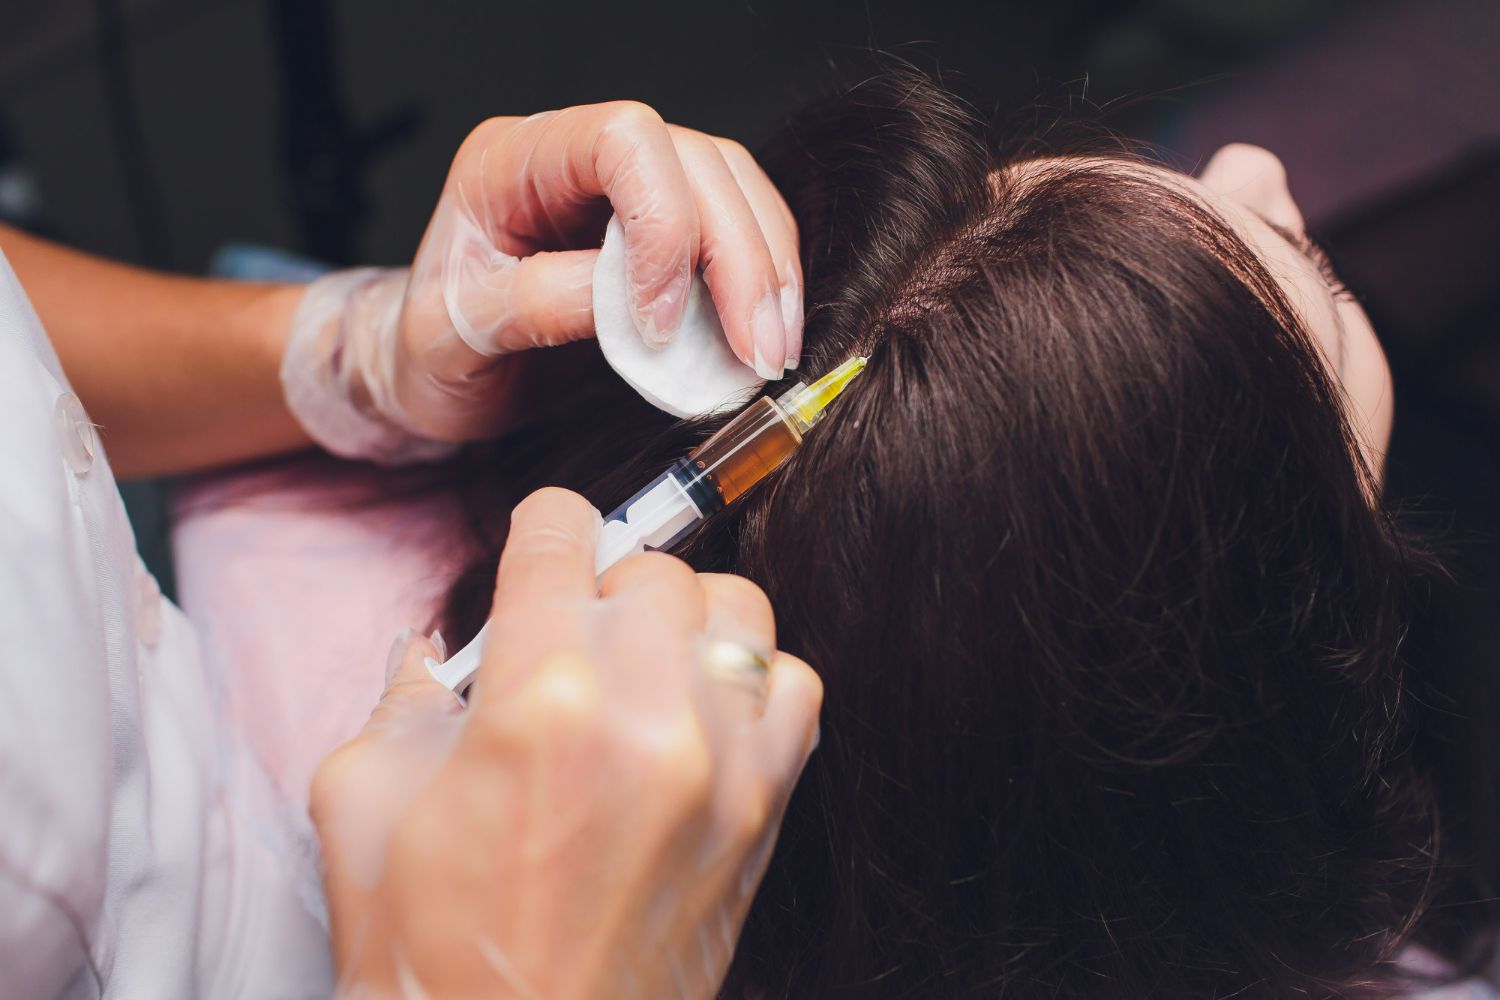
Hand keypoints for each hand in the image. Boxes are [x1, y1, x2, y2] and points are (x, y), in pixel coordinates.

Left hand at [281, 103, 803, 461]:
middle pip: (697, 162)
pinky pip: (736, 228)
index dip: (664, 222)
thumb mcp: (452, 340)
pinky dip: (762, 282)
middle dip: (740, 258)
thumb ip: (532, 307)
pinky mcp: (661, 228)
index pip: (622, 141)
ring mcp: (625, 187)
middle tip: (757, 351)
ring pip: (733, 188)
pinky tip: (767, 336)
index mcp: (512, 160)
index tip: (661, 323)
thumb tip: (624, 301)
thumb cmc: (430, 351)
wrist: (434, 373)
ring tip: (772, 349)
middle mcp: (577, 156)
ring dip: (767, 270)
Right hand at [311, 488, 821, 997]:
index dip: (542, 528)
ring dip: (686, 620)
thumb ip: (403, 699)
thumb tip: (437, 650)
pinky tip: (705, 714)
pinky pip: (796, 685)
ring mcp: (722, 761)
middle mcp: (645, 714)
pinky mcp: (767, 809)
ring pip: (736, 607)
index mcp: (536, 698)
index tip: (543, 539)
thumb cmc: (435, 958)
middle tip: (570, 639)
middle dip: (603, 589)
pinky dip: (756, 679)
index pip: (560, 536)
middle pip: (651, 569)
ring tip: (645, 667)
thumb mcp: (361, 807)